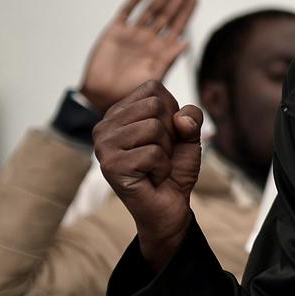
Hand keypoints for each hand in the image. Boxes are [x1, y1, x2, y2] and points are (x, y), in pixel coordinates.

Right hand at [80, 0, 197, 111]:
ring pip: (151, 8)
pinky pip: (127, 12)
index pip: (178, 25)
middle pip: (167, 12)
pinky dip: (135, 0)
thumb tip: (187, 42)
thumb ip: (169, 59)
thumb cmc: (130, 92)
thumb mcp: (154, 76)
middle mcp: (149, 39)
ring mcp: (132, 34)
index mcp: (161, 49)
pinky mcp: (115, 32)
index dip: (187, 11)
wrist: (101, 98)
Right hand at [93, 82, 202, 269]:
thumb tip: (180, 118)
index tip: (165, 136)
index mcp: (118, 113)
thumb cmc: (173, 168)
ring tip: (154, 165)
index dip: (171, 112)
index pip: (153, 89)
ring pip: (154, 128)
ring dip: (165, 150)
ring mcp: (103, 147)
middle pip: (155, 105)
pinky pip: (153, 153)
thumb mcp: (188, 135)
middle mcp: (104, 127)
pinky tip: (151, 177)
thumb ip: (190, 116)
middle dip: (170, 132)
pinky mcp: (111, 166)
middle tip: (160, 154)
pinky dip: (162, 167)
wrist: (169, 206)